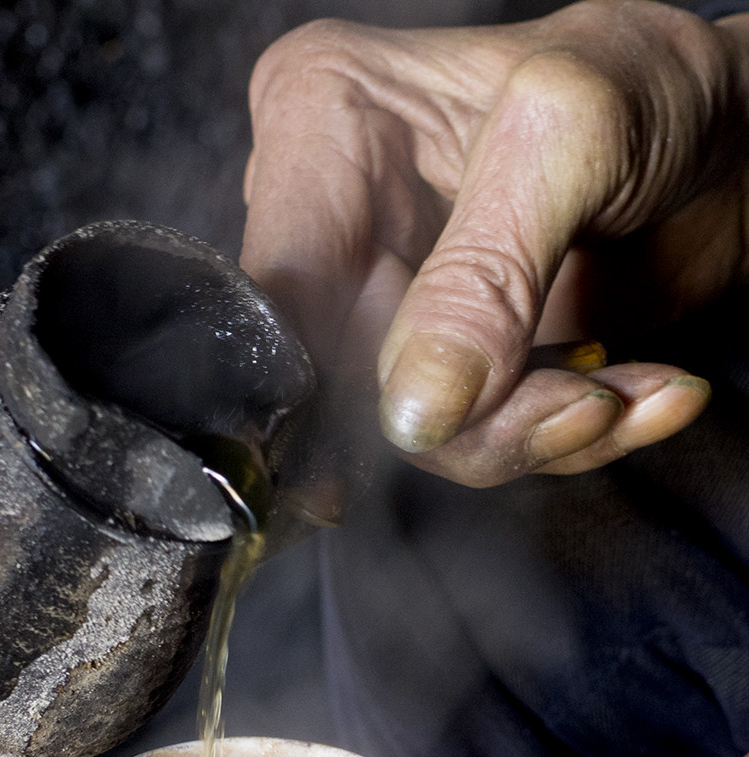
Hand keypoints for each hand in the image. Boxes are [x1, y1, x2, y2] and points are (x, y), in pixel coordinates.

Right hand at [241, 1, 748, 484]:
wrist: (739, 142)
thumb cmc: (656, 86)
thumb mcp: (571, 140)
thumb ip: (485, 272)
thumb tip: (414, 408)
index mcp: (325, 127)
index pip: (284, 288)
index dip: (331, 382)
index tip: (419, 429)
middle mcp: (342, 223)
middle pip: (348, 381)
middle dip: (474, 419)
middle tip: (582, 404)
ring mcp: (399, 301)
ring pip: (419, 432)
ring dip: (535, 435)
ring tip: (622, 395)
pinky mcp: (457, 361)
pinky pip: (480, 440)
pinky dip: (566, 438)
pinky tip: (637, 393)